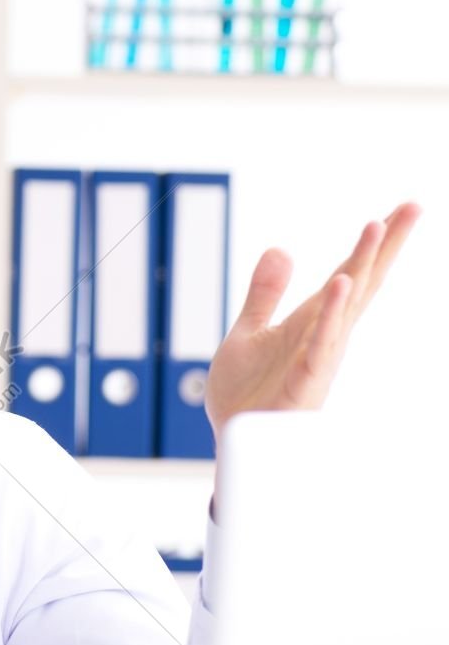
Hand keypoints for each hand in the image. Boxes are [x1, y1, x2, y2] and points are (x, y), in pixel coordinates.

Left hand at [204, 202, 420, 446]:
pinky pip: (321, 344)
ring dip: (360, 267)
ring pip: (346, 307)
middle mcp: (322, 336)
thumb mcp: (249, 332)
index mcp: (310, 322)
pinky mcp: (304, 381)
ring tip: (377, 225)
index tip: (400, 210)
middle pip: (359, 284)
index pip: (348, 276)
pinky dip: (332, 316)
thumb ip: (265, 294)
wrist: (232, 438)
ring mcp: (317, 358)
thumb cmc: (245, 393)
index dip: (372, 245)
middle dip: (384, 247)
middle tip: (413, 206)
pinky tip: (340, 284)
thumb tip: (279, 248)